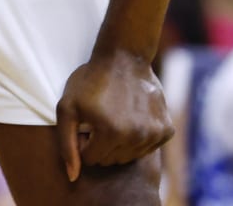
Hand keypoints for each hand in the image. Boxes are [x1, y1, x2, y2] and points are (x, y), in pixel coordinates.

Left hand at [55, 49, 172, 181]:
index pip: (91, 160)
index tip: (86, 124)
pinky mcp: (166, 129)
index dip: (84, 142)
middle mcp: (136, 136)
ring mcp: (154, 133)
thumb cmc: (91, 81)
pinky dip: (138, 138)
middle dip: (101, 145)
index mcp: (111, 133)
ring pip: (129, 157)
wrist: (124, 57)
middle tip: (100, 120)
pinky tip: (133, 118)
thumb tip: (73, 175)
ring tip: (115, 117)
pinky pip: (148, 148)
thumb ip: (67, 143)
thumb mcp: (67, 107)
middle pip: (111, 161)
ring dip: (119, 143)